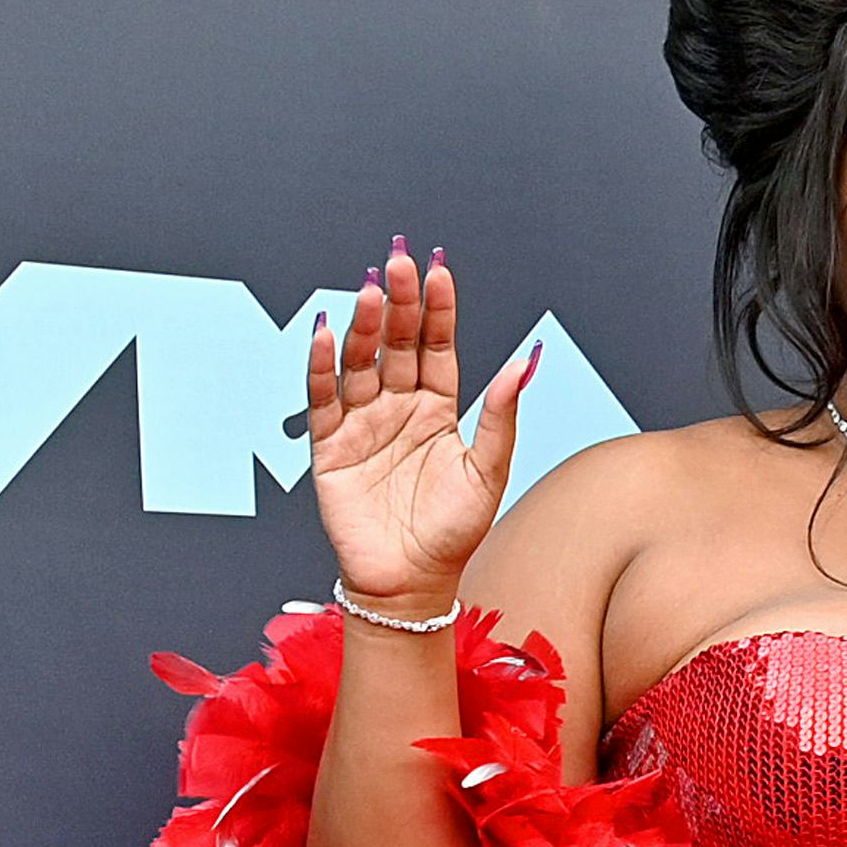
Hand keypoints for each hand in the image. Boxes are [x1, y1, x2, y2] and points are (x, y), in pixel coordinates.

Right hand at [305, 243, 535, 616]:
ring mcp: (363, 423)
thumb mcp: (487, 473)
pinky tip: (326, 332)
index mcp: (438, 408)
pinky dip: (323, 366)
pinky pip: (324, 398)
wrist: (411, 583)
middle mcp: (398, 407)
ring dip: (365, 326)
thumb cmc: (452, 534)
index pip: (437, 347)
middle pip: (397, 344)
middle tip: (398, 263)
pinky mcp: (330, 446)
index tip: (438, 273)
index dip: (437, 311)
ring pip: (361, 362)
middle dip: (399, 304)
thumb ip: (501, 418)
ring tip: (372, 292)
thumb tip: (524, 364)